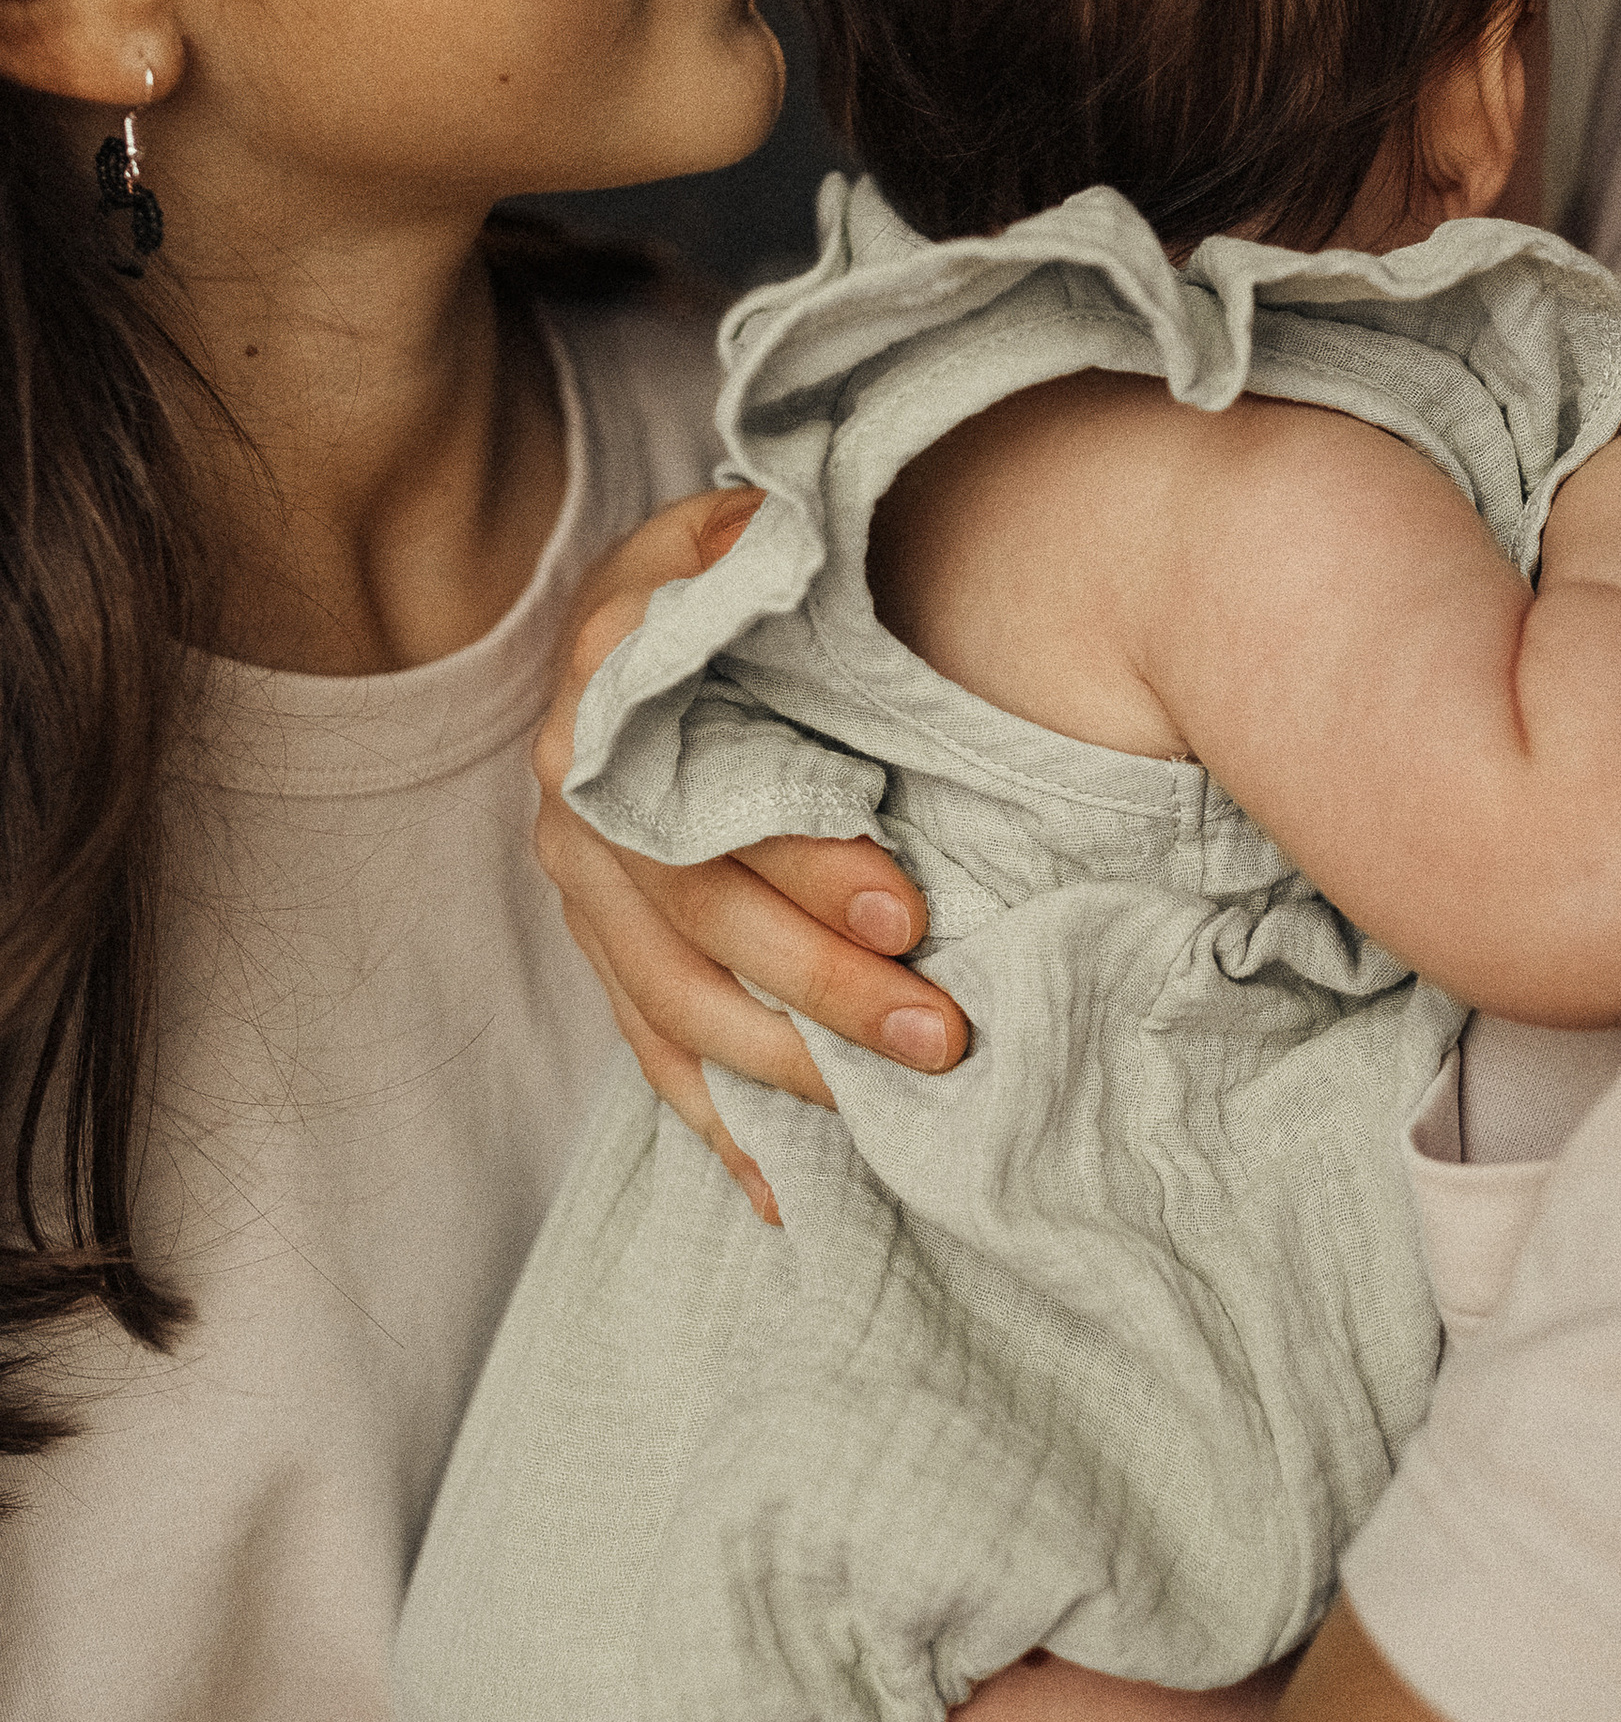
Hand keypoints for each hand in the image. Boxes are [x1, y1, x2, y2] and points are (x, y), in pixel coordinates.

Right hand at [534, 491, 970, 1216]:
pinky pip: (650, 1057)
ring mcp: (580, 895)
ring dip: (788, 1068)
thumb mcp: (715, 539)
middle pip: (697, 929)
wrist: (629, 625)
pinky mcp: (601, 953)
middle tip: (941, 1030)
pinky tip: (789, 1194)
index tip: (909, 903)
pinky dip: (718, 1128)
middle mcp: (577, 815)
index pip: (703, 816)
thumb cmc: (708, 583)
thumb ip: (741, 544)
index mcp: (608, 713)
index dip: (804, 864)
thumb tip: (768, 527)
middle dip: (824, 987)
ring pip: (675, 1009)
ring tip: (897, 1107)